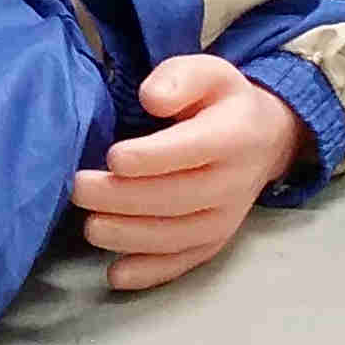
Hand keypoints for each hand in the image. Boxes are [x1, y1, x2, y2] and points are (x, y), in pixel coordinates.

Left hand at [73, 53, 308, 289]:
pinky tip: (116, 274)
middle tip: (80, 189)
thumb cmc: (222, 101)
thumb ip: (179, 78)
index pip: (191, 151)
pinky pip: (184, 262)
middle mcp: (233, 183)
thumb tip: (151, 98)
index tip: (113, 158)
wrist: (265, 139)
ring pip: (177, 236)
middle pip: (177, 198)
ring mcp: (226, 218)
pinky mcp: (214, 241)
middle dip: (124, 198)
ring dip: (129, 237)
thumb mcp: (208, 71)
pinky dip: (150, 273)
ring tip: (90, 227)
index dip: (151, 158)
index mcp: (232, 135)